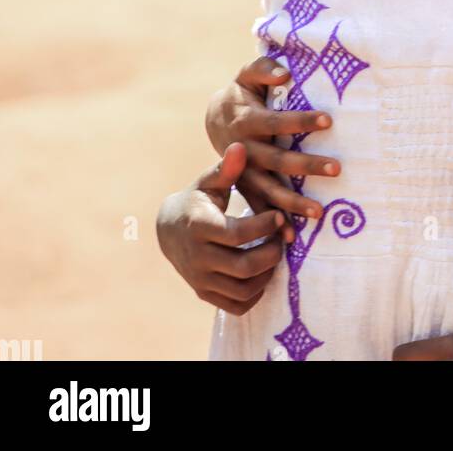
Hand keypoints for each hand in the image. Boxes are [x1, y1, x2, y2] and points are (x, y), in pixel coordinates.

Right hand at [156, 143, 285, 314]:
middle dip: (272, 252)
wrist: (169, 229)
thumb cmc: (197, 199)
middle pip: (244, 266)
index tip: (280, 215)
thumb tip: (239, 146)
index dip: (264, 226)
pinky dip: (255, 293)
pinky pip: (236, 305)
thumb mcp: (209, 181)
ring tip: (275, 251)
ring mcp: (199, 279)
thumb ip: (227, 168)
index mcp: (199, 226)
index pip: (237, 234)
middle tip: (283, 237)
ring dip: (267, 273)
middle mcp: (197, 257)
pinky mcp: (204, 293)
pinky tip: (263, 271)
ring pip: (243, 289)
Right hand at [205, 55, 340, 226]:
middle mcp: (244, 151)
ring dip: (292, 202)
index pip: (276, 121)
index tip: (328, 120)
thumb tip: (283, 74)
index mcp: (246, 121)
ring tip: (319, 212)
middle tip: (338, 168)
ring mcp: (242, 174)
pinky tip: (289, 239)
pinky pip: (258, 208)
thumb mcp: (246, 76)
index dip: (301, 121)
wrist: (215, 120)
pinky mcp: (243, 189)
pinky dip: (272, 224)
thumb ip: (262, 70)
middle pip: (277, 159)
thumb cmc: (242, 94)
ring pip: (268, 190)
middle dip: (306, 165)